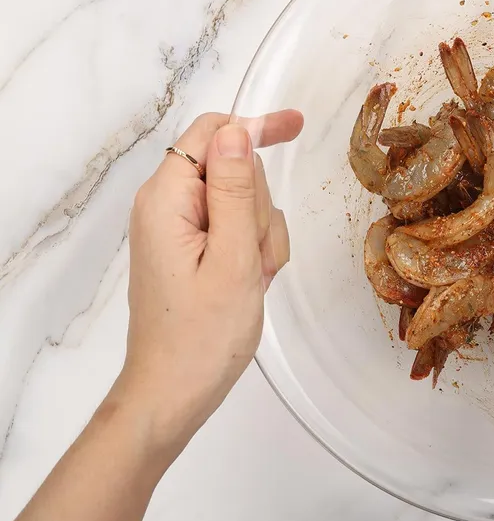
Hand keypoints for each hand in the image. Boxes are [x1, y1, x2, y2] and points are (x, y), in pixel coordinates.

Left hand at [113, 111, 303, 456]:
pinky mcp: (192, 250)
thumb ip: (236, 191)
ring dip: (261, 236)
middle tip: (256, 259)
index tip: (299, 126)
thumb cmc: (202, 336)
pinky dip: (254, 251)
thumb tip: (237, 130)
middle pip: (234, 169)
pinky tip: (250, 284)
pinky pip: (238, 229)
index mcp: (166, 200)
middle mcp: (166, 206)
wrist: (174, 394)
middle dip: (260, 207)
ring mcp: (179, 229)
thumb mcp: (232, 259)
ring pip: (243, 202)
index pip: (212, 133)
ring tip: (252, 279)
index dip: (256, 126)